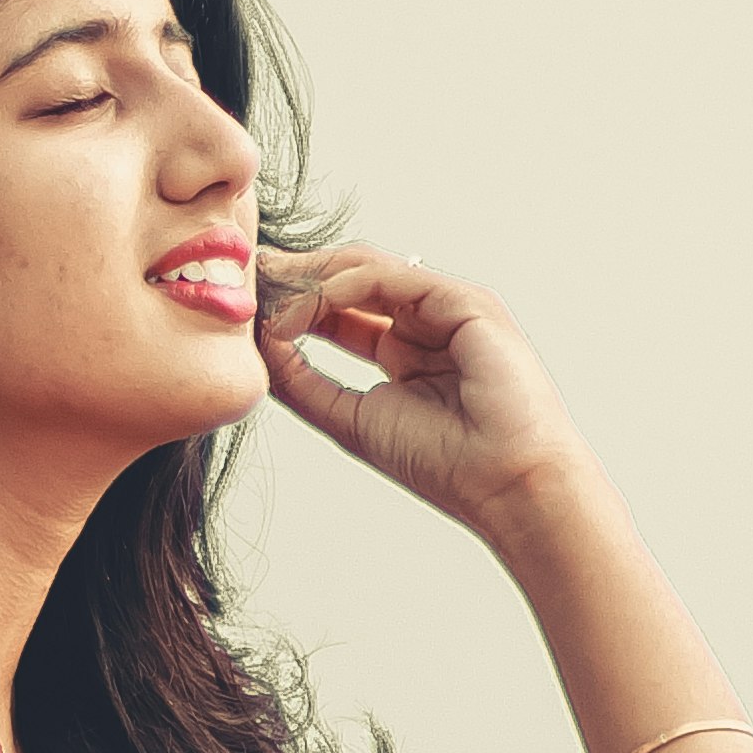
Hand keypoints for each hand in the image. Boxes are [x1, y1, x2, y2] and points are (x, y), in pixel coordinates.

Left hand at [257, 242, 591, 531]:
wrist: (505, 483)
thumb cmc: (443, 464)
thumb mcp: (351, 419)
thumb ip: (306, 383)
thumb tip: (262, 344)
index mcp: (404, 353)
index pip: (340, 311)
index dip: (293, 303)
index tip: (248, 303)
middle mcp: (425, 325)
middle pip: (350, 281)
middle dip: (299, 275)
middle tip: (251, 272)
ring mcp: (448, 310)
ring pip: (369, 270)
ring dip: (315, 275)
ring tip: (272, 288)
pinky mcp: (466, 302)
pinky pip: (395, 276)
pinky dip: (347, 283)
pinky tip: (311, 302)